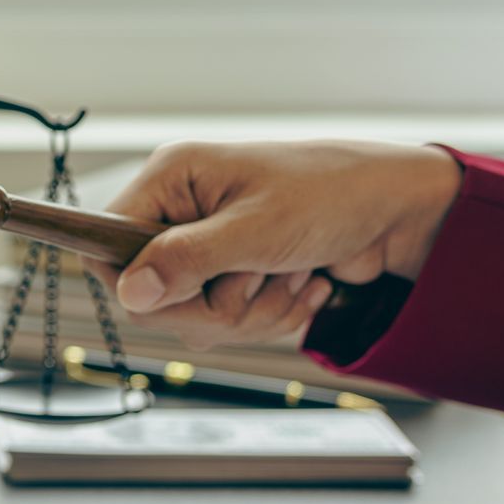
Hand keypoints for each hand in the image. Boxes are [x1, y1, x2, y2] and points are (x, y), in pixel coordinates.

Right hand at [91, 140, 462, 348]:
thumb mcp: (256, 228)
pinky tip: (301, 283)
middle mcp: (180, 213)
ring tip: (289, 276)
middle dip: (212, 304)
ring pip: (191, 317)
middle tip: (256, 278)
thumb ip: (187, 259)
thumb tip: (129, 291)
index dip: (137, 279)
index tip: (182, 289)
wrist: (398, 212)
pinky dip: (268, 314)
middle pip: (149, 295)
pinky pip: (226, 322)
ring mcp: (206, 247)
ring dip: (250, 311)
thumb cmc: (332, 194)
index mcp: (171, 180)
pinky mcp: (232, 276)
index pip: (105, 243)